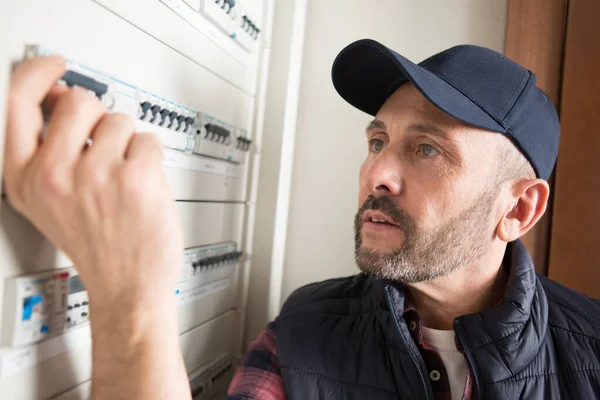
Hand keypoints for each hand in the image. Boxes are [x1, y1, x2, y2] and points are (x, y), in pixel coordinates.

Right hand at [4, 56, 182, 313]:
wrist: (127, 288)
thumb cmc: (96, 247)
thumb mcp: (52, 201)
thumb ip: (51, 148)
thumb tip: (62, 97)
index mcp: (26, 178)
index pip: (19, 103)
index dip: (37, 73)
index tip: (56, 66)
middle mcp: (55, 175)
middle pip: (79, 101)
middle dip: (99, 118)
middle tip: (107, 150)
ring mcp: (96, 175)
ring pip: (119, 120)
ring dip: (128, 145)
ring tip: (124, 181)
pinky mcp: (135, 178)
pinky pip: (148, 139)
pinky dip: (152, 160)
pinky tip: (143, 188)